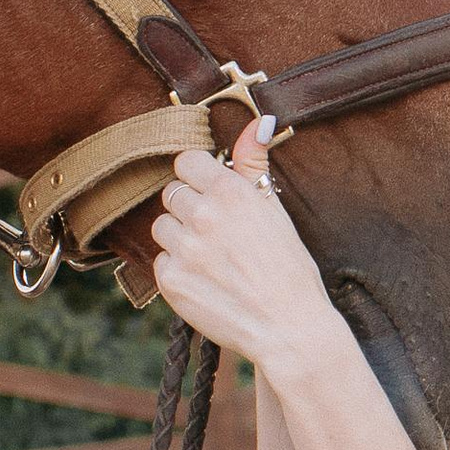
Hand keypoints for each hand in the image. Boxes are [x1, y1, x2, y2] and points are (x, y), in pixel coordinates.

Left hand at [151, 130, 340, 371]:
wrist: (288, 327)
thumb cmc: (289, 268)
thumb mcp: (276, 209)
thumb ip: (255, 163)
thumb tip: (259, 122)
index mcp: (229, 192)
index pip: (186, 161)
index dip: (198, 176)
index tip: (210, 190)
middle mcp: (202, 216)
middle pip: (171, 193)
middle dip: (189, 206)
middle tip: (216, 230)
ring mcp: (183, 249)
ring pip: (161, 226)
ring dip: (179, 236)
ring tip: (210, 256)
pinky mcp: (171, 281)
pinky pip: (161, 261)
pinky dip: (178, 268)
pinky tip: (206, 279)